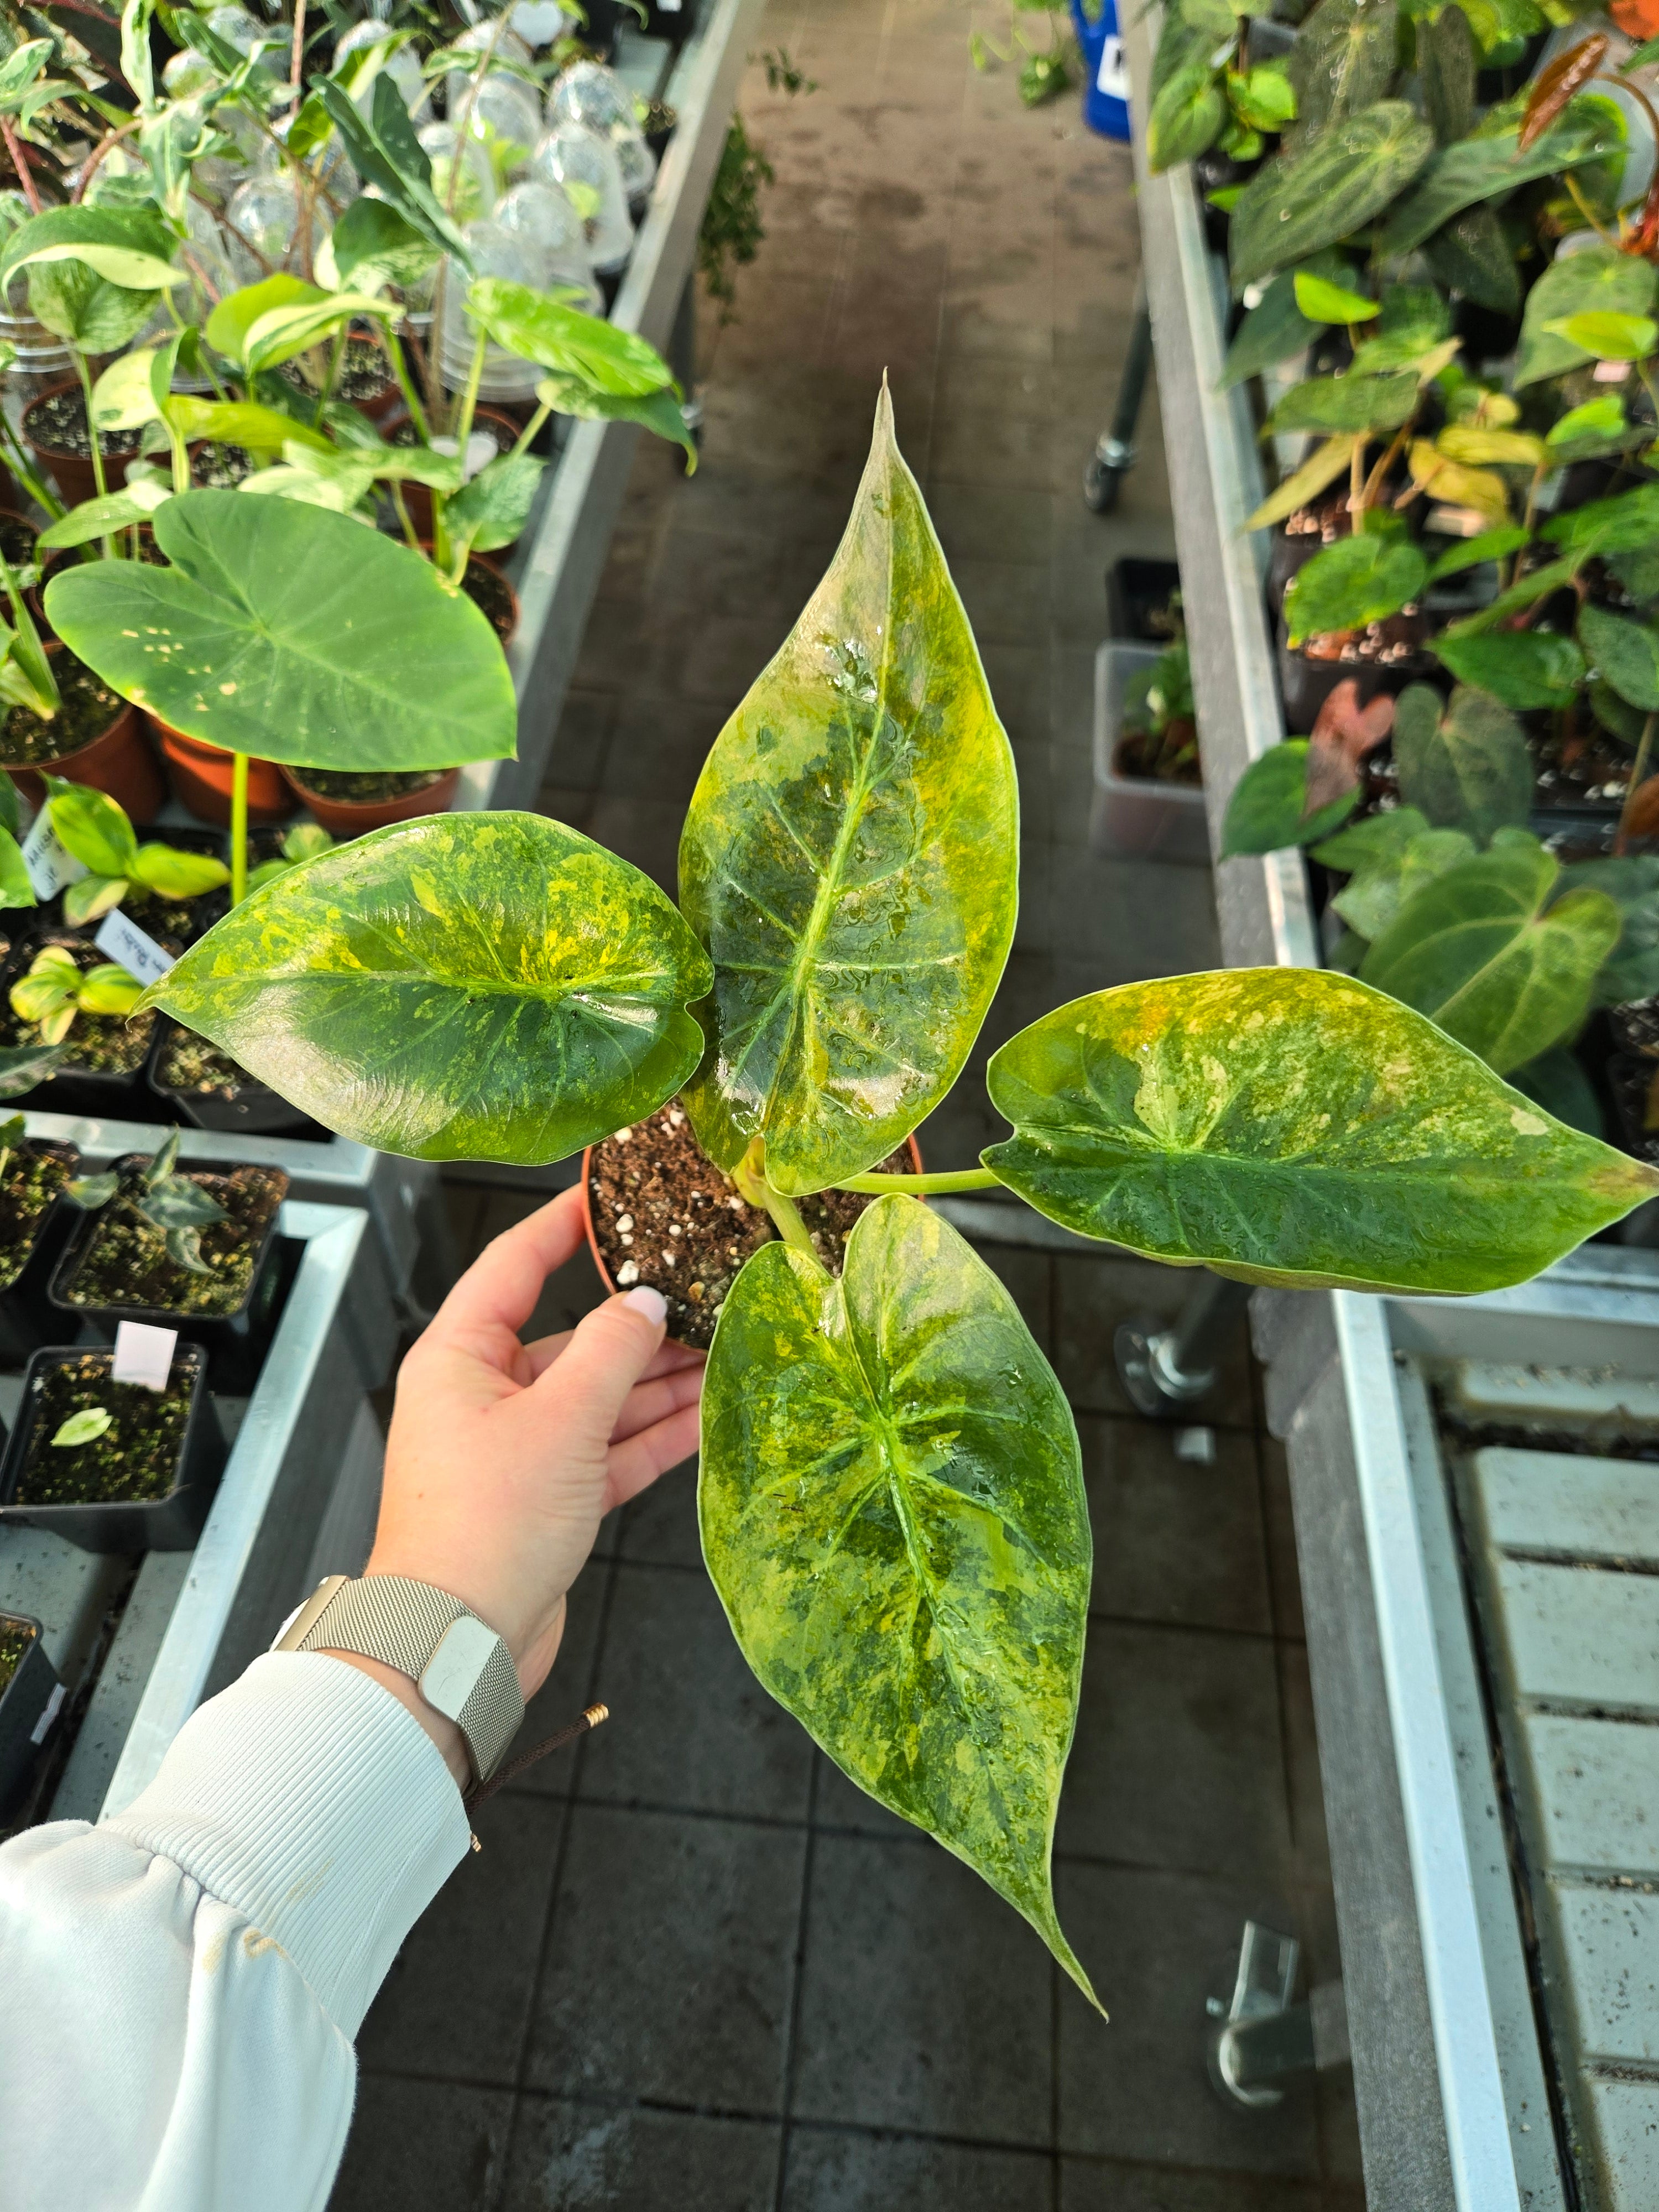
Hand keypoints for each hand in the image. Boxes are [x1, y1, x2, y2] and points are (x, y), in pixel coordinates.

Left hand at [326, 1187, 702, 1784]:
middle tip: (704, 1290)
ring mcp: (518, 1449)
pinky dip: (654, 1433)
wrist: (457, 1640)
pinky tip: (707, 1412)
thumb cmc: (483, 1525)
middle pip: (571, 1337)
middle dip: (639, 1321)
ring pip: (599, 1396)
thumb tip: (647, 1300)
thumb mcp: (560, 1419)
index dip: (562, 1226)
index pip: (513, 1265)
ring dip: (658, 1378)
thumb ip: (612, 1351)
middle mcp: (484, 1396)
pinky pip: (610, 1449)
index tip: (610, 1194)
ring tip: (724, 1348)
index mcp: (460, 1358)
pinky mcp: (548, 1498)